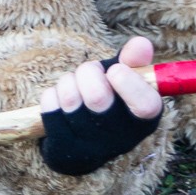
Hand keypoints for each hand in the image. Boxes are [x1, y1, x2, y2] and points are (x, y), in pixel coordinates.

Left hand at [37, 35, 162, 175]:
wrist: (82, 142)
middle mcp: (120, 140)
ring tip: (75, 85)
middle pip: (98, 97)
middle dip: (88, 72)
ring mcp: (90, 149)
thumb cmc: (110, 101)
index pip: (146, 106)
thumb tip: (141, 43)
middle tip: (89, 70)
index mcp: (143, 121)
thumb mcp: (125, 81)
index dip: (129, 83)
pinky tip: (60, 101)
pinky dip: (52, 95)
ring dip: (69, 81)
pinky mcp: (62, 150)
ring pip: (70, 99)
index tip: (116, 70)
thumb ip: (134, 61)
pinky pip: (49, 106)